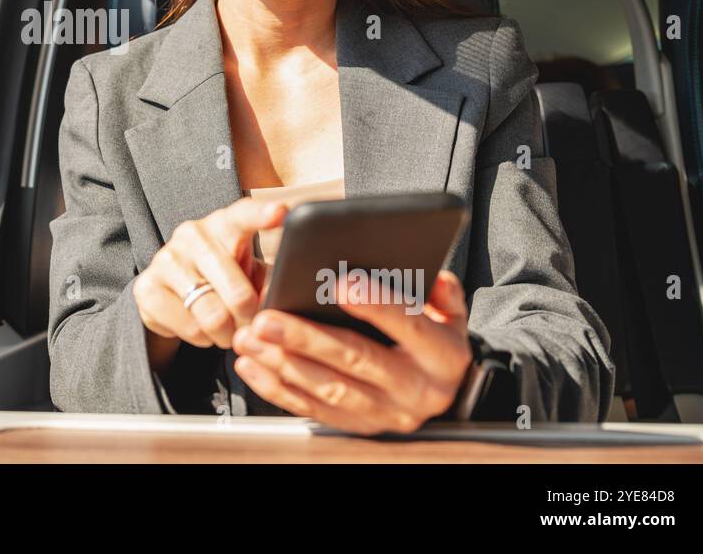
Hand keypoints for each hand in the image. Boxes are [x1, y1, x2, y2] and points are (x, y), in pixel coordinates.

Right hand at [134, 196, 287, 354]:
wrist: (173, 293)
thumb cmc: (224, 277)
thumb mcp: (250, 272)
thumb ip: (270, 280)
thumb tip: (286, 299)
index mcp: (224, 224)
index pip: (243, 215)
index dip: (262, 214)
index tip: (281, 212)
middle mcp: (192, 234)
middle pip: (238, 292)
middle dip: (251, 320)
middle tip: (252, 326)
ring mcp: (166, 259)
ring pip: (214, 316)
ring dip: (228, 335)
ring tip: (227, 331)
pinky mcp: (147, 288)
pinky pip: (190, 328)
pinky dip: (204, 339)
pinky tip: (202, 329)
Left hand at [232, 269, 472, 433]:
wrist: (444, 390)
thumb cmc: (437, 338)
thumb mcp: (451, 312)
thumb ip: (441, 291)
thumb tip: (430, 276)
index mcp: (443, 356)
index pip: (409, 325)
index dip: (375, 304)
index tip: (340, 283)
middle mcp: (417, 390)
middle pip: (355, 359)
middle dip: (305, 338)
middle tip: (266, 318)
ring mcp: (387, 414)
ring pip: (328, 388)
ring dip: (282, 362)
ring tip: (250, 338)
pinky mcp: (360, 426)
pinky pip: (313, 409)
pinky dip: (277, 389)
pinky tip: (253, 366)